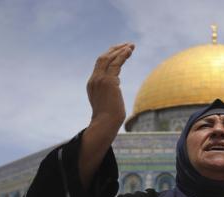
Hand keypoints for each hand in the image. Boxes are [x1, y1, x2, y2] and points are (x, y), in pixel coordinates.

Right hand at [78, 43, 133, 188]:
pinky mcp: (109, 81)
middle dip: (114, 50)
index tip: (118, 52)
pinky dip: (123, 55)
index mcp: (92, 84)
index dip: (109, 56)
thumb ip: (109, 93)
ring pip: (109, 58)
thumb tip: (115, 92)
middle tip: (126, 45)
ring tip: (131, 45)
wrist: (105, 123)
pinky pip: (116, 63)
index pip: (99, 65)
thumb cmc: (108, 118)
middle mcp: (94, 79)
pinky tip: (129, 50)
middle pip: (102, 58)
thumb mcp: (107, 102)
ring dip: (121, 50)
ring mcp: (100, 80)